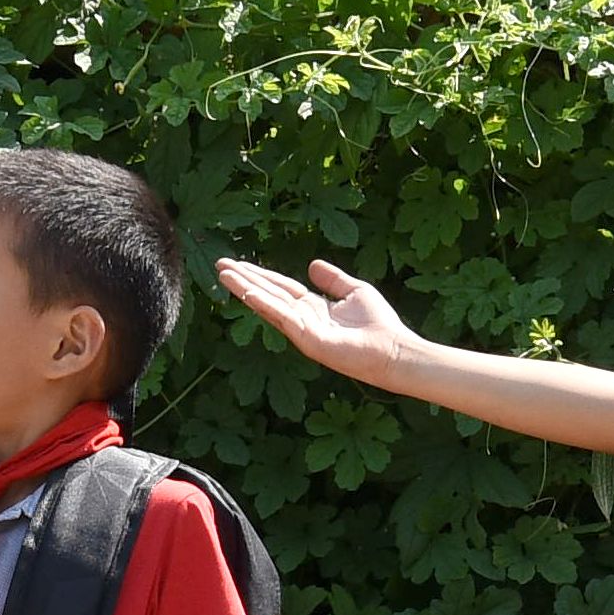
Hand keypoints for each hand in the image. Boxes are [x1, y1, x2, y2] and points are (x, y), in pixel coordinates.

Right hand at [213, 257, 436, 387]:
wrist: (393, 350)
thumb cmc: (379, 325)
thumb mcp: (354, 291)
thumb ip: (333, 279)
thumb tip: (312, 264)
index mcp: (312, 307)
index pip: (280, 287)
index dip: (259, 274)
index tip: (237, 263)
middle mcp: (303, 319)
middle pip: (268, 294)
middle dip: (244, 279)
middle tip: (220, 264)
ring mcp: (303, 331)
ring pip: (269, 305)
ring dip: (246, 289)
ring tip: (224, 275)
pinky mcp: (309, 340)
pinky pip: (284, 318)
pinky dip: (265, 305)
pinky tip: (248, 293)